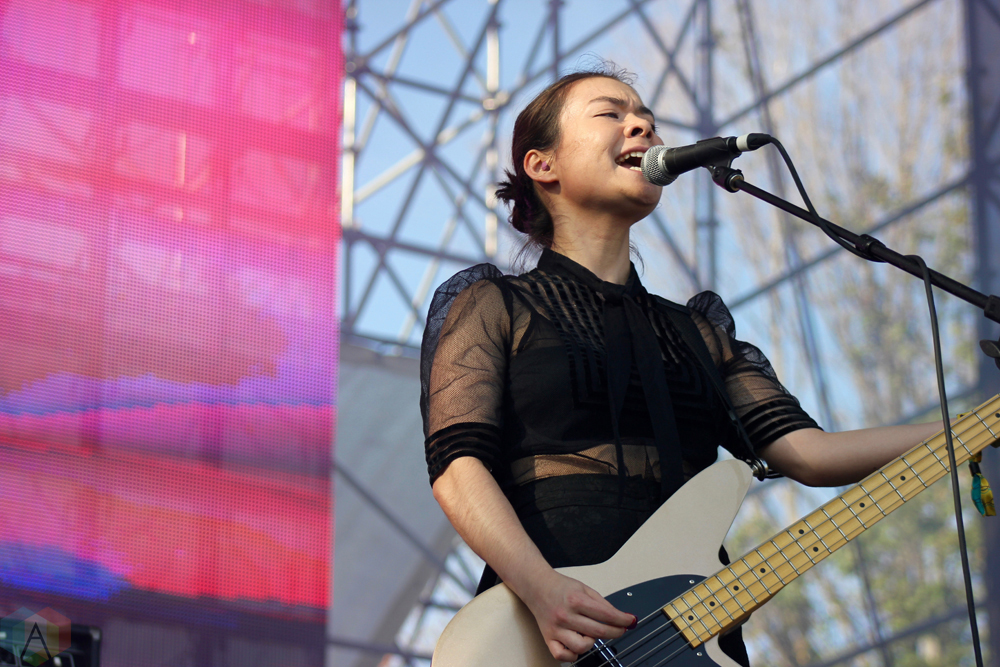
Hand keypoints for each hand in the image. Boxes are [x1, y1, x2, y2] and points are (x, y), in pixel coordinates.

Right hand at [518, 568, 636, 661]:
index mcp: (576, 600)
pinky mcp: (548, 638)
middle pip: (599, 631)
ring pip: (582, 646)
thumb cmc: (560, 587)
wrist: (536, 586)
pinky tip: (578, 644)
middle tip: (620, 629)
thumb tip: (619, 617)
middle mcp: (565, 615)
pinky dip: (573, 654)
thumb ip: (602, 603)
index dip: (623, 620)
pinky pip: (562, 656)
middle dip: (616, 631)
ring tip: (592, 633)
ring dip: (592, 642)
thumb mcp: (584, 588)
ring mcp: (556, 629)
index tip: (630, 621)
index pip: (606, 615)